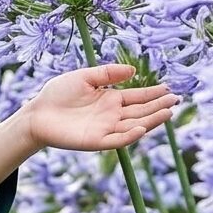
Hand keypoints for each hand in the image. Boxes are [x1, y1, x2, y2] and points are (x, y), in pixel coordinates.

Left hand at [26, 64, 177, 153]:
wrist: (37, 113)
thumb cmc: (58, 94)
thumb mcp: (85, 77)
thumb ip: (108, 73)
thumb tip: (133, 70)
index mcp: (111, 100)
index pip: (138, 97)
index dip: (153, 94)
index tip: (169, 89)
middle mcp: (112, 115)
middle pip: (141, 112)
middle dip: (158, 106)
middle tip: (175, 100)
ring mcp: (106, 129)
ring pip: (134, 126)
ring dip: (151, 121)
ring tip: (167, 112)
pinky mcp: (96, 141)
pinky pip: (117, 140)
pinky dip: (130, 136)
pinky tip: (141, 127)